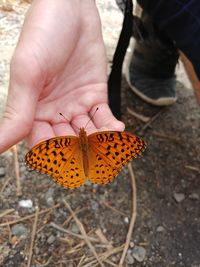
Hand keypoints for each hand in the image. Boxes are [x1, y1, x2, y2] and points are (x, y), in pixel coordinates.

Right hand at [0, 0, 123, 152]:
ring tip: (110, 147)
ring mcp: (76, 105)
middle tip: (96, 160)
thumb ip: (18, 112)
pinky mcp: (95, 96)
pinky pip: (103, 118)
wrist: (72, 8)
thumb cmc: (43, 34)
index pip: (42, 144)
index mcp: (33, 111)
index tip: (69, 163)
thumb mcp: (28, 73)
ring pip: (88, 133)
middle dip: (82, 152)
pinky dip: (111, 126)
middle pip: (68, 142)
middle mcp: (54, 112)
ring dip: (100, 142)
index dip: (55, 155)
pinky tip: (117, 130)